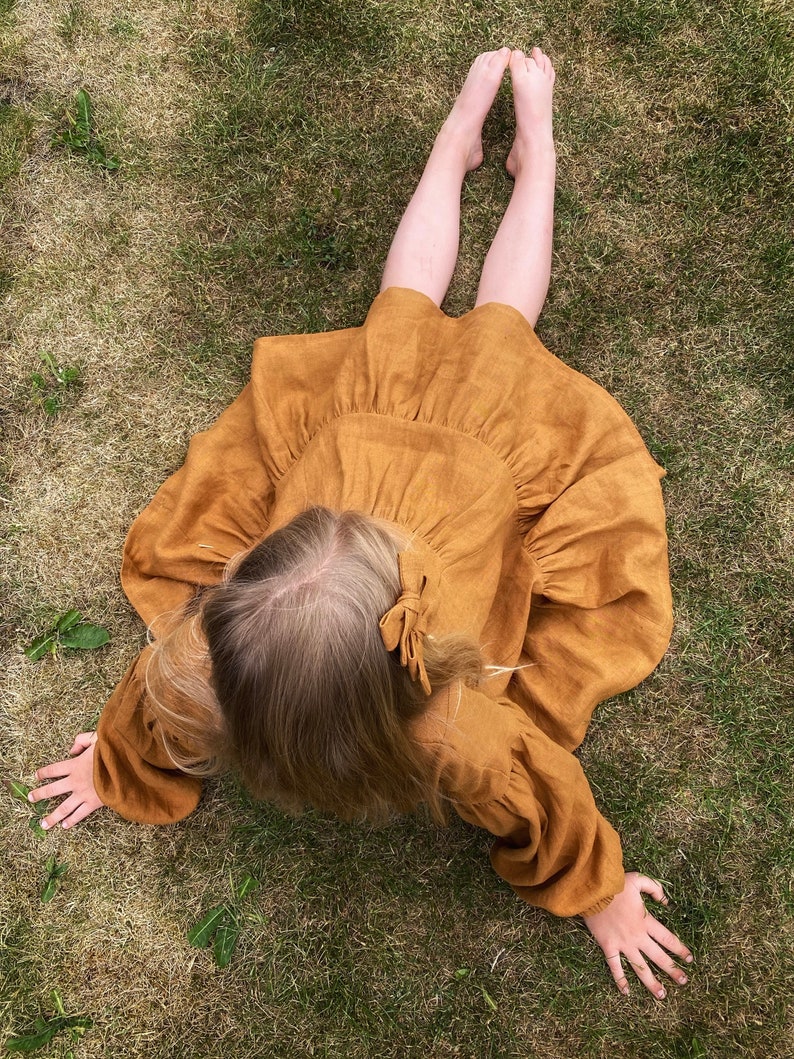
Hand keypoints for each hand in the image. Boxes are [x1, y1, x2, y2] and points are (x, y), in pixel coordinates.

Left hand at [29, 732, 104, 829]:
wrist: (126, 766)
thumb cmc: (113, 751)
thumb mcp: (96, 738)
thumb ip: (81, 740)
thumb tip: (71, 749)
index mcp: (74, 765)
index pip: (53, 770)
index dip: (43, 772)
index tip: (36, 776)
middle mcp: (75, 781)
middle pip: (52, 790)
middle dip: (40, 794)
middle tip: (31, 798)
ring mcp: (83, 794)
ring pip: (63, 808)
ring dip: (52, 816)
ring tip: (43, 824)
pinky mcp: (93, 803)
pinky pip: (79, 814)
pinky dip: (72, 820)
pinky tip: (65, 825)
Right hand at [582, 871, 692, 998]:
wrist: (592, 890)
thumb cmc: (615, 884)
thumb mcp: (638, 879)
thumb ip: (655, 889)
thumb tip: (667, 902)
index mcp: (646, 921)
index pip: (668, 939)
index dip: (680, 949)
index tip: (689, 959)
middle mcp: (637, 936)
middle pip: (658, 957)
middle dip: (672, 970)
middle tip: (683, 981)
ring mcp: (623, 943)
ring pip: (640, 967)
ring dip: (652, 982)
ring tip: (662, 994)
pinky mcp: (608, 946)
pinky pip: (615, 966)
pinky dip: (620, 979)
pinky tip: (626, 992)